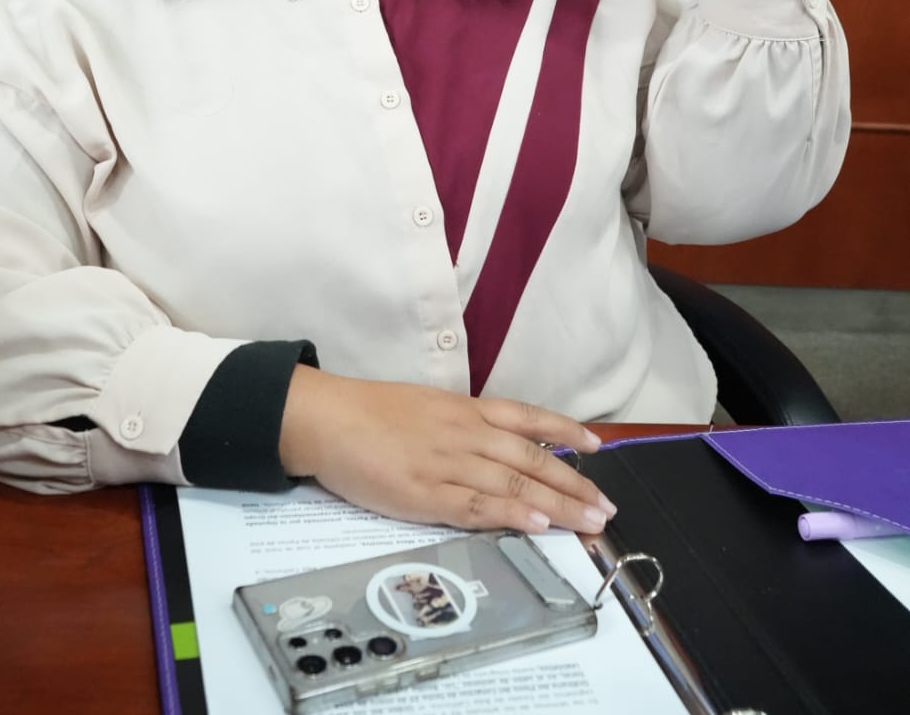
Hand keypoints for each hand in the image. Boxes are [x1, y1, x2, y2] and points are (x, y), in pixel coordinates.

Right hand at [279, 367, 614, 534]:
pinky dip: (511, 515)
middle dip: (573, 484)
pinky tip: (538, 525)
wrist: (327, 419)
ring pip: (514, 484)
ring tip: (589, 523)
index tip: (596, 446)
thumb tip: (491, 445)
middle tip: (606, 507)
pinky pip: (477, 506)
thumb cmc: (369, 412)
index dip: (564, 431)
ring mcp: (448, 463)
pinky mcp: (427, 494)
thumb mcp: (424, 406)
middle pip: (531, 458)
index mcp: (464, 408)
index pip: (526, 417)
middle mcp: (465, 433)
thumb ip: (459, 425)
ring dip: (557, 505)